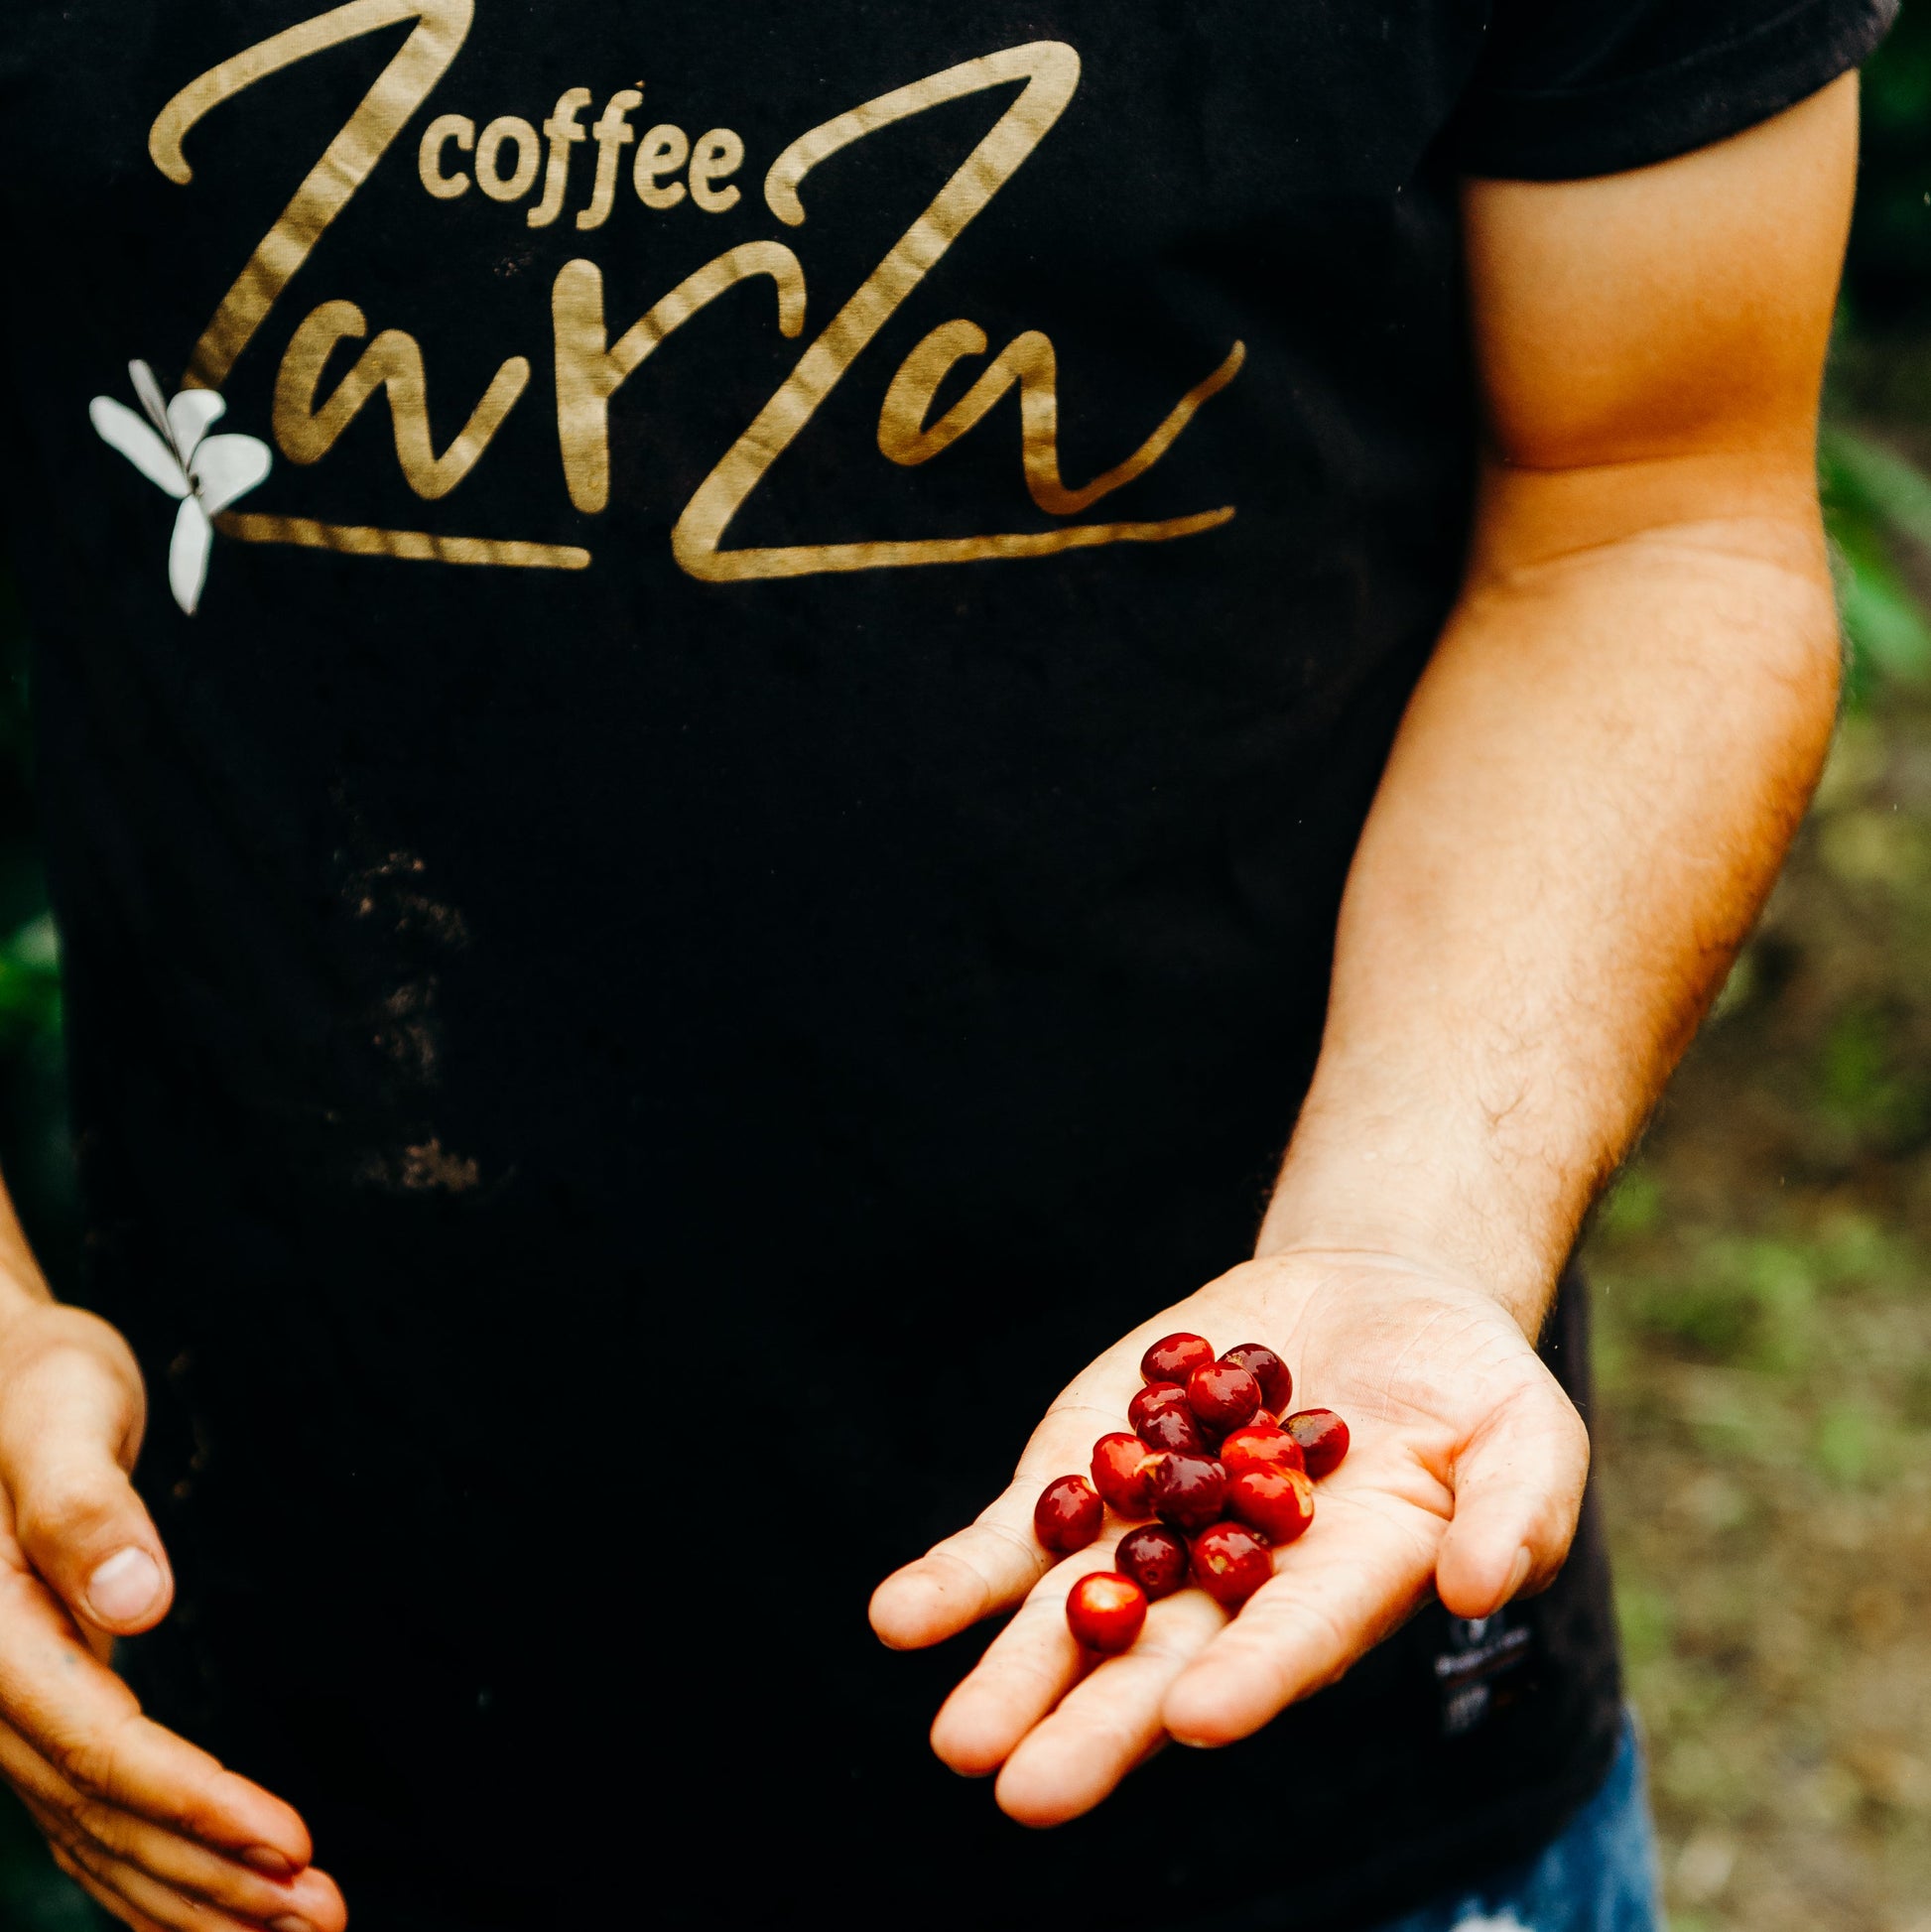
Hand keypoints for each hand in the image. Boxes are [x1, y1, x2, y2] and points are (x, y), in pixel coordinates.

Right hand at [0, 1300, 346, 1931]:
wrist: (0, 1378)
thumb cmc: (32, 1387)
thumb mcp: (60, 1421)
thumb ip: (87, 1511)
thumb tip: (141, 1601)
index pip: (96, 1745)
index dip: (190, 1802)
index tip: (287, 1843)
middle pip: (102, 1812)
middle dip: (211, 1875)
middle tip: (323, 1915)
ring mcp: (13, 1709)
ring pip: (96, 1831)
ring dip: (193, 1893)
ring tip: (301, 1925)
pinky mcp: (45, 1705)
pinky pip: (88, 1813)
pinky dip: (151, 1869)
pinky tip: (213, 1908)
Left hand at [869, 1248, 1588, 1825]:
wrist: (1368, 1301)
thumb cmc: (1465, 1384)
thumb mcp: (1526, 1432)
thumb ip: (1515, 1512)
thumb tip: (1482, 1590)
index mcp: (1343, 1591)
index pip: (1294, 1640)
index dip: (1250, 1677)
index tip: (1196, 1716)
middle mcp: (1236, 1588)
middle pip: (1162, 1664)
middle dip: (1096, 1728)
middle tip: (1027, 1794)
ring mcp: (1153, 1530)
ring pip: (1073, 1616)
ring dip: (1010, 1673)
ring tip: (958, 1740)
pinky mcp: (1091, 1470)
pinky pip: (1018, 1534)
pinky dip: (963, 1577)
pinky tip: (901, 1617)